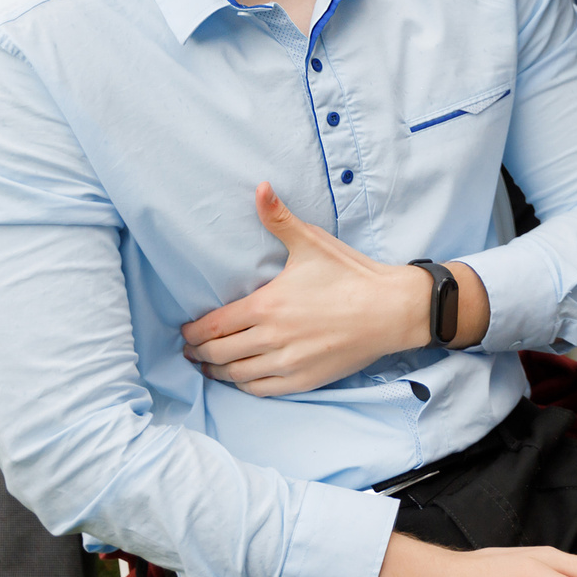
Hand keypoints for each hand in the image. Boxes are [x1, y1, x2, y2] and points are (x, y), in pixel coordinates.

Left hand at [181, 183, 463, 394]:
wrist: (391, 309)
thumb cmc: (352, 275)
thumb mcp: (313, 243)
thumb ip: (279, 218)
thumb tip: (261, 188)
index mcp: (266, 306)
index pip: (213, 326)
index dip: (193, 331)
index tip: (185, 330)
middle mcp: (271, 338)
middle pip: (218, 353)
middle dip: (198, 352)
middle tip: (190, 350)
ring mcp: (287, 362)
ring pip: (236, 375)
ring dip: (216, 371)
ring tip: (208, 366)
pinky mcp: (303, 379)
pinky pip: (260, 389)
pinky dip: (243, 385)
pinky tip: (240, 378)